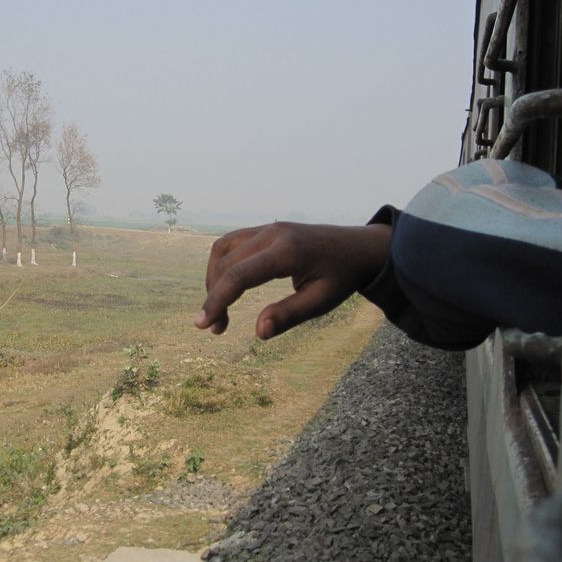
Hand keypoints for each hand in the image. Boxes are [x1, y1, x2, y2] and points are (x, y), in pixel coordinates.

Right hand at [194, 222, 390, 338]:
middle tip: (217, 329)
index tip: (202, 325)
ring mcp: (268, 228)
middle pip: (226, 263)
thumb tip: (259, 332)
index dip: (217, 300)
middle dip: (214, 296)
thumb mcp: (322, 301)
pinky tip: (226, 285)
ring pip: (223, 249)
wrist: (359, 247)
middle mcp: (272, 234)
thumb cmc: (342, 277)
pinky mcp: (266, 230)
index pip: (239, 275)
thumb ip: (289, 315)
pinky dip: (222, 264)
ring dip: (214, 278)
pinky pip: (232, 242)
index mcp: (288, 252)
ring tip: (219, 307)